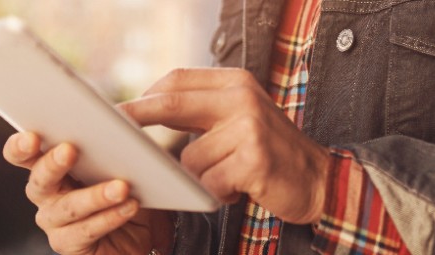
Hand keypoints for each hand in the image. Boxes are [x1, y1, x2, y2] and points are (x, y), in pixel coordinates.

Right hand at [2, 132, 171, 254]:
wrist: (142, 236)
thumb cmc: (128, 192)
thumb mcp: (122, 163)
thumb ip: (111, 143)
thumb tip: (121, 117)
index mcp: (50, 167)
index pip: (24, 154)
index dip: (21, 147)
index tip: (32, 137)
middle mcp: (46, 195)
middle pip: (39, 180)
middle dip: (52, 164)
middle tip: (70, 150)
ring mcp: (54, 223)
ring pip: (68, 207)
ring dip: (95, 195)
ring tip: (121, 186)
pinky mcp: (68, 245)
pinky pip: (85, 231)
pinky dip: (109, 217)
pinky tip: (129, 206)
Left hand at [118, 68, 332, 223]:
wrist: (319, 179)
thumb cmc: (271, 152)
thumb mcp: (239, 117)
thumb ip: (200, 111)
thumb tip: (147, 109)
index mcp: (236, 82)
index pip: (178, 80)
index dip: (145, 96)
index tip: (120, 113)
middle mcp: (242, 98)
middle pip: (172, 104)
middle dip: (137, 118)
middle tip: (115, 134)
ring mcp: (248, 128)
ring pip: (189, 159)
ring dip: (201, 178)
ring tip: (228, 178)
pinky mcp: (253, 161)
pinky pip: (209, 183)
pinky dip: (217, 194)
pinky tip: (238, 190)